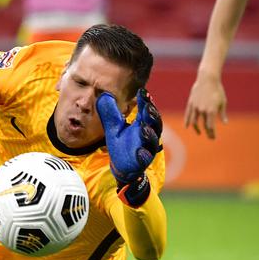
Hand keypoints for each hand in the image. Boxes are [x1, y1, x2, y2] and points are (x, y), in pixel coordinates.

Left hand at [97, 90, 162, 206]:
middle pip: (155, 123)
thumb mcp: (113, 127)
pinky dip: (143, 155)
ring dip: (149, 134)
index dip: (146, 101)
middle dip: (152, 115)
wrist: (122, 167)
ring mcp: (147, 149)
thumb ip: (110, 113)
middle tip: (147, 107)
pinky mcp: (142, 162)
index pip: (147, 111)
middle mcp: (148, 136)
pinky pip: (145, 159)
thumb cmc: (122, 144)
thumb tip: (104, 95)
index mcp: (143, 124)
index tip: (143, 92)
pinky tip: (139, 151)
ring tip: (144, 128)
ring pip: (153, 141)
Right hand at [184, 74, 226, 138]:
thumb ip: (222, 113)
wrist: (208, 78)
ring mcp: (196, 107)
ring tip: (199, 132)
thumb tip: (224, 123)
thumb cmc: (218, 89)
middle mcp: (203, 110)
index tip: (213, 138)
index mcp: (212, 111)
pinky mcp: (191, 103)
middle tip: (210, 137)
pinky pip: (188, 114)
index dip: (212, 133)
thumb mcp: (223, 101)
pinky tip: (187, 126)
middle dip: (207, 133)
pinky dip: (187, 121)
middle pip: (203, 125)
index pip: (211, 127)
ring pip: (194, 121)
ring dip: (196, 128)